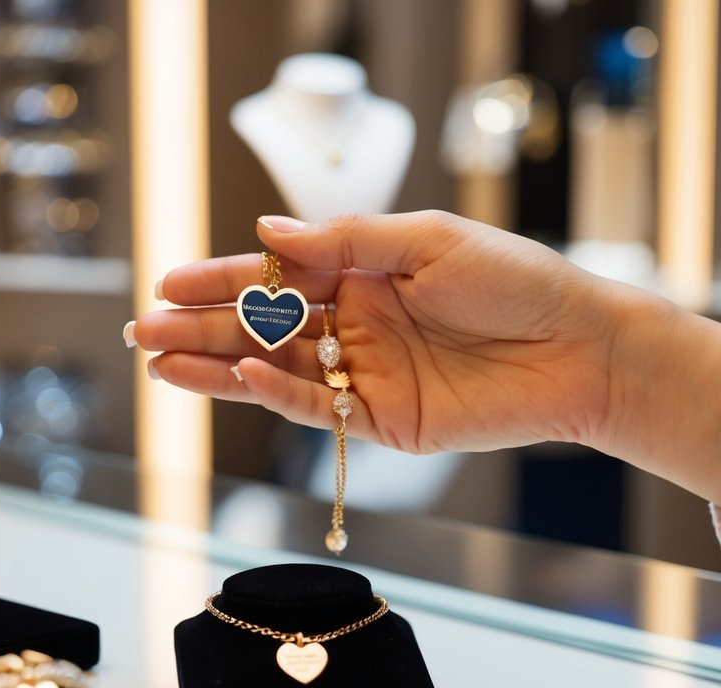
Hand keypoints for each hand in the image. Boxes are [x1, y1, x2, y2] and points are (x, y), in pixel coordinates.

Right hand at [130, 210, 720, 515]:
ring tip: (161, 364)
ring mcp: (366, 373)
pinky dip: (277, 393)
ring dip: (220, 367)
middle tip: (143, 331)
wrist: (577, 348)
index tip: (167, 281)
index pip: (277, 274)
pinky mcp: (383, 421)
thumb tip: (269, 233)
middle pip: (264, 325)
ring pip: (278, 369)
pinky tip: (242, 377)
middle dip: (202, 327)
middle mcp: (356, 321)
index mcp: (364, 270)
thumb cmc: (513, 281)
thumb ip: (346, 242)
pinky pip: (318, 408)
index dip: (221, 278)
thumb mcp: (428, 241)